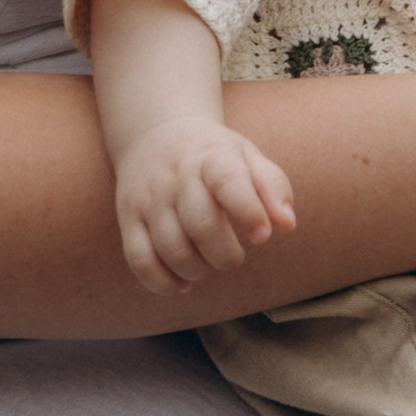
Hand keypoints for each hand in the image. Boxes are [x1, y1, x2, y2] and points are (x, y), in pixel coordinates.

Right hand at [112, 122, 297, 296]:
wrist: (155, 133)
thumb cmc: (213, 155)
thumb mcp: (247, 156)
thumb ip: (273, 187)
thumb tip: (287, 225)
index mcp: (212, 157)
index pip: (227, 181)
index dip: (248, 211)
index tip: (262, 236)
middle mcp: (176, 177)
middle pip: (200, 225)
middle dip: (225, 256)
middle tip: (233, 257)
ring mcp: (149, 199)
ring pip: (172, 249)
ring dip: (198, 271)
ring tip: (208, 264)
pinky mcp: (129, 220)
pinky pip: (141, 261)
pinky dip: (164, 282)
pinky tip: (182, 281)